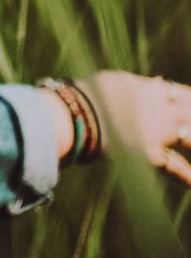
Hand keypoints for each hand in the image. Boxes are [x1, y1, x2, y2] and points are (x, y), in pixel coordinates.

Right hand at [79, 70, 190, 186]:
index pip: (182, 93)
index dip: (190, 99)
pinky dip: (186, 176)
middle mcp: (161, 110)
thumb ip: (142, 84)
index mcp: (152, 89)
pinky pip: (174, 166)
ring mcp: (159, 133)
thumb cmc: (90, 93)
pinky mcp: (151, 154)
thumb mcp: (116, 80)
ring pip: (190, 138)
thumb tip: (160, 81)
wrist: (77, 114)